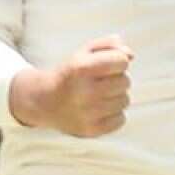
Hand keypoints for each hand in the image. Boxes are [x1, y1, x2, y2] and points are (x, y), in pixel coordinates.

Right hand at [9, 35, 132, 137]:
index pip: (122, 61)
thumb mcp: (85, 52)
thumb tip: (130, 55)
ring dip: (116, 96)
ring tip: (99, 95)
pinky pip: (121, 119)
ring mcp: (88, 114)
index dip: (119, 60)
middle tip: (101, 81)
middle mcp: (84, 92)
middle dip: (118, 78)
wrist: (45, 101)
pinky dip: (114, 114)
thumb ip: (110, 44)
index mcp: (81, 68)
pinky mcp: (91, 130)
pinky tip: (99, 109)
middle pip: (125, 81)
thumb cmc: (71, 73)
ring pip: (125, 100)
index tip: (108, 64)